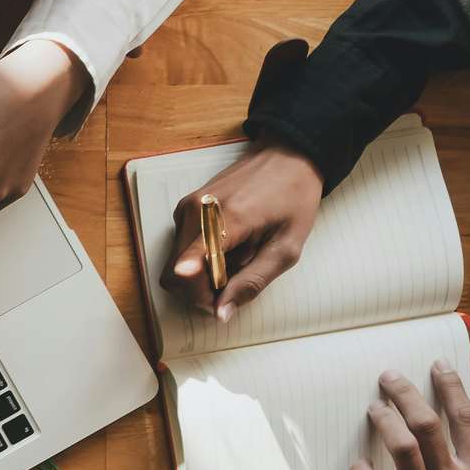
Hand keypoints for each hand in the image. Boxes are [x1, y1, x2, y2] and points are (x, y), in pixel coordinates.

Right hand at [162, 141, 322, 322]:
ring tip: (234, 261)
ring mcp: (187, 208)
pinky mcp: (184, 208)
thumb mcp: (286, 247)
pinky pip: (181, 249)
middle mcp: (197, 210)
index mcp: (229, 217)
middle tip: (232, 288)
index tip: (203, 302)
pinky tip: (226, 250)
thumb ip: (253, 281)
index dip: (193, 283)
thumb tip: (221, 313)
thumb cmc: (293, 198)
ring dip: (201, 276)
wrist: (287, 156)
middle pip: (177, 274)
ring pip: (176, 265)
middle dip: (201, 291)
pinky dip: (199, 261)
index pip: (195, 255)